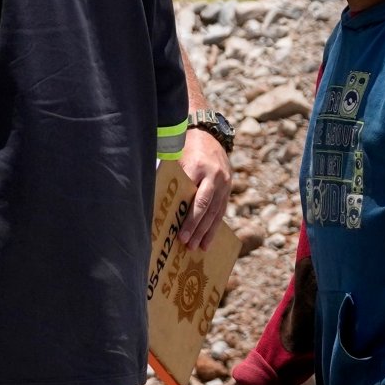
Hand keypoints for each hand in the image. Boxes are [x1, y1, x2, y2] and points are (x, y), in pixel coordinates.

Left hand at [179, 130, 231, 249]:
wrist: (210, 136)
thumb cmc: (186, 148)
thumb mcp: (177, 158)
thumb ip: (172, 178)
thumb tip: (156, 202)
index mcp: (199, 167)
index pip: (193, 196)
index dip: (188, 216)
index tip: (178, 232)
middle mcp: (215, 177)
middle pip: (205, 206)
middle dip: (196, 227)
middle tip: (186, 243)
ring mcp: (224, 184)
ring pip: (215, 212)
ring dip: (205, 232)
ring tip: (196, 247)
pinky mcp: (228, 189)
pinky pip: (221, 211)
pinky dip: (214, 228)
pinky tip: (207, 242)